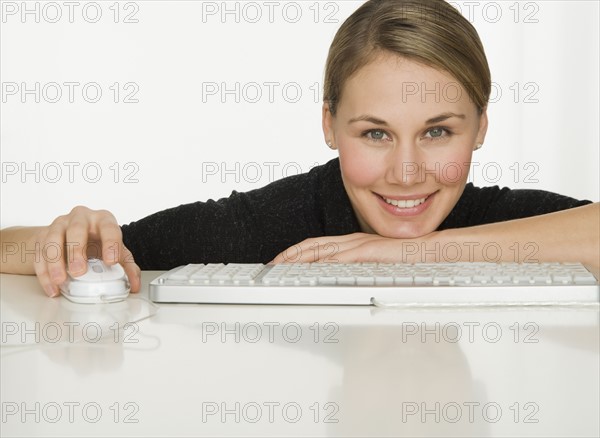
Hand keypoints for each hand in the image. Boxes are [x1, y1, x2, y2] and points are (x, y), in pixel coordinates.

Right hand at [32, 206, 140, 296]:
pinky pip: (39, 253)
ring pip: (53, 239)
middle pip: (77, 229)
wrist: (70, 236)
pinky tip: (52, 286)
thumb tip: (135, 284)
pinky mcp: (43, 235)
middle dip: (77, 251)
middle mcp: (81, 218)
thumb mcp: (114, 250)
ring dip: (56, 262)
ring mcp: (60, 225)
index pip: (109, 227)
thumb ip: (126, 266)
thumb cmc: (96, 241)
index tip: (111, 261)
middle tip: (79, 271)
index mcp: (102, 219)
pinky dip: (44, 273)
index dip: (111, 244)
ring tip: (61, 280)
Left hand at [271, 232, 421, 263]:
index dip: (296, 253)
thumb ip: (360, 271)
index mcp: (352, 244)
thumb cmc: (406, 260)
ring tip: (281, 267)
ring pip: (320, 250)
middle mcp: (351, 241)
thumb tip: (343, 283)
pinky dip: (322, 265)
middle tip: (271, 265)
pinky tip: (310, 272)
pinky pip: (340, 259)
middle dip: (288, 255)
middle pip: (311, 246)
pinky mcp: (367, 252)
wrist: (429, 251)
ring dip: (298, 259)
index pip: (316, 246)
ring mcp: (358, 245)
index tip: (280, 262)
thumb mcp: (377, 266)